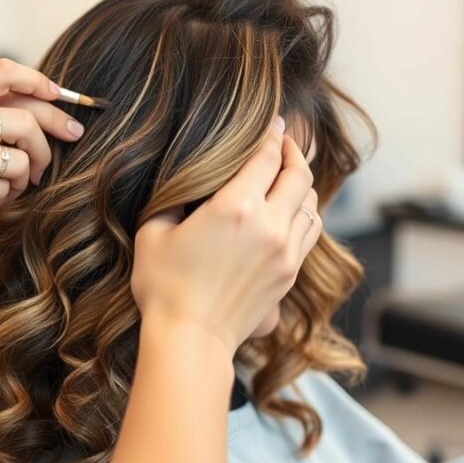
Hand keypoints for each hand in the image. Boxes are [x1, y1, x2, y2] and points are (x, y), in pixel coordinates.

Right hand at [0, 59, 84, 247]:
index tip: (60, 95)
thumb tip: (30, 104)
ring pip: (20, 161)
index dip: (41, 81)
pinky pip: (4, 189)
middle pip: (27, 120)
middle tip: (53, 155)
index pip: (6, 72)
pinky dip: (4, 198)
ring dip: (25, 177)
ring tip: (12, 186)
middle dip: (50, 140)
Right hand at [130, 118, 321, 353]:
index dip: (272, 135)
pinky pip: (310, 232)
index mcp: (234, 207)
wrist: (190, 339)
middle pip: (299, 175)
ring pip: (311, 203)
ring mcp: (285, 251)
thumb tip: (183, 186)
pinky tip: (293, 211)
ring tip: (290, 175)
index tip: (275, 123)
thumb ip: (171, 201)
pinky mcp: (289, 273)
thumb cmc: (163, 288)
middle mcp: (268, 224)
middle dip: (293, 153)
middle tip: (284, 143)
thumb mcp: (153, 233)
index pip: (266, 157)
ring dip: (302, 184)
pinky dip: (306, 213)